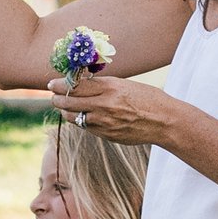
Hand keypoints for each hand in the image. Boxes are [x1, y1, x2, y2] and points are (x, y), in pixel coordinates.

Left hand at [47, 70, 176, 147]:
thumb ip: (104, 86)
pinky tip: (81, 117)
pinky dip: (81, 121)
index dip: (60, 84)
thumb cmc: (149, 99)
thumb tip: (83, 84)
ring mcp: (105, 122)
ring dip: (66, 111)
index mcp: (111, 88)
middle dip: (57, 98)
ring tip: (64, 107)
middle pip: (70, 101)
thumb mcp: (126, 85)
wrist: (164, 122)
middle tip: (53, 95)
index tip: (52, 83)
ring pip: (74, 117)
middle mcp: (105, 105)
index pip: (76, 85)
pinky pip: (87, 127)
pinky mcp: (107, 135)